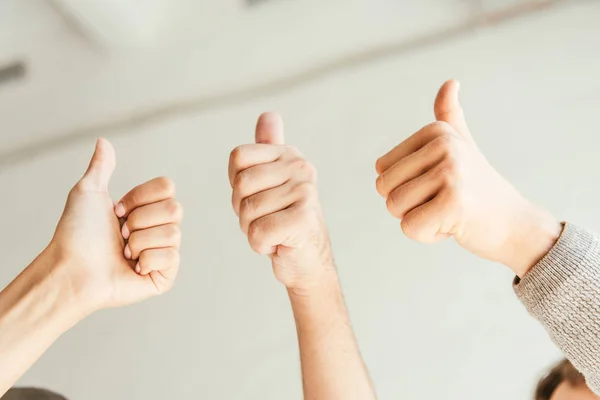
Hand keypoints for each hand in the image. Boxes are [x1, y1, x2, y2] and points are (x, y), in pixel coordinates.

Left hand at [48, 138, 181, 310]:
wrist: (71, 269)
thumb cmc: (76, 234)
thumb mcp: (88, 193)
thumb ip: (102, 167)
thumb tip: (103, 141)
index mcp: (146, 209)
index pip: (167, 187)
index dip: (140, 197)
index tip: (117, 211)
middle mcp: (158, 229)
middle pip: (174, 209)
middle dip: (140, 221)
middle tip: (121, 234)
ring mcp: (163, 253)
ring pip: (172, 233)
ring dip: (140, 243)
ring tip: (124, 253)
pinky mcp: (165, 276)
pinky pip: (172, 257)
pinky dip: (147, 261)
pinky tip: (133, 268)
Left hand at [229, 113, 333, 293]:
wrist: (308, 260)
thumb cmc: (284, 221)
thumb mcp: (273, 182)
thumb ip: (268, 149)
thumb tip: (269, 114)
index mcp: (289, 155)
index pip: (238, 157)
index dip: (237, 184)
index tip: (258, 196)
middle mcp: (301, 168)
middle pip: (240, 185)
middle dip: (243, 211)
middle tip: (266, 219)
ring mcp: (305, 192)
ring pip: (247, 211)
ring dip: (252, 230)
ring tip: (274, 231)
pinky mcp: (303, 219)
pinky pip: (257, 232)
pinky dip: (260, 245)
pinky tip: (279, 244)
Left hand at [375, 80, 560, 275]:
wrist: (516, 224)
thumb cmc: (480, 188)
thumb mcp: (463, 145)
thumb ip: (449, 116)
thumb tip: (450, 81)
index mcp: (437, 131)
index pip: (382, 169)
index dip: (403, 186)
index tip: (437, 186)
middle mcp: (444, 145)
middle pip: (385, 188)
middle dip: (406, 206)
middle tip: (441, 203)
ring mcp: (451, 172)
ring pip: (395, 207)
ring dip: (418, 220)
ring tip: (448, 212)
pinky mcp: (454, 203)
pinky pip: (410, 227)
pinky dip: (427, 235)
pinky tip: (453, 226)